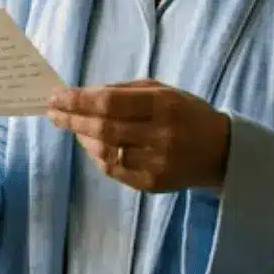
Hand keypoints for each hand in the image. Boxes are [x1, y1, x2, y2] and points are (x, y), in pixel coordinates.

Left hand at [47, 81, 229, 192]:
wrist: (221, 151)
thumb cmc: (186, 113)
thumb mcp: (162, 90)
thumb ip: (123, 90)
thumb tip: (82, 94)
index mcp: (164, 105)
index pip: (110, 103)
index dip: (78, 100)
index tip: (56, 96)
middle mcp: (160, 135)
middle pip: (103, 128)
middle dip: (72, 119)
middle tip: (53, 112)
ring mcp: (156, 163)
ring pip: (104, 151)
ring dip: (82, 137)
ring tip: (72, 126)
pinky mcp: (152, 184)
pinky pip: (113, 169)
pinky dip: (97, 155)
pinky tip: (90, 144)